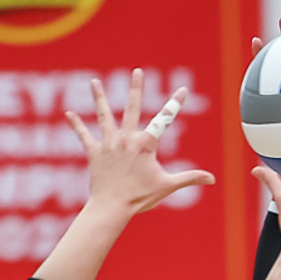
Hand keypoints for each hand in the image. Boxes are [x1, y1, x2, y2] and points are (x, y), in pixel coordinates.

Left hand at [64, 70, 214, 216]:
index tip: (183, 89)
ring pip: (104, 115)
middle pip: (132, 108)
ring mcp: (109, 144)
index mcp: (146, 144)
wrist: (112, 208)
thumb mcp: (168, 186)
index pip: (165, 119)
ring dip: (100, 97)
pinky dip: (76, 125)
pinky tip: (68, 114)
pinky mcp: (94, 153)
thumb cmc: (140, 198)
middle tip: (137, 71)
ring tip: (94, 82)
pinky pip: (84, 136)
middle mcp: (127, 139)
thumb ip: (190, 178)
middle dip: (136, 88)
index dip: (175, 103)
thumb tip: (212, 179)